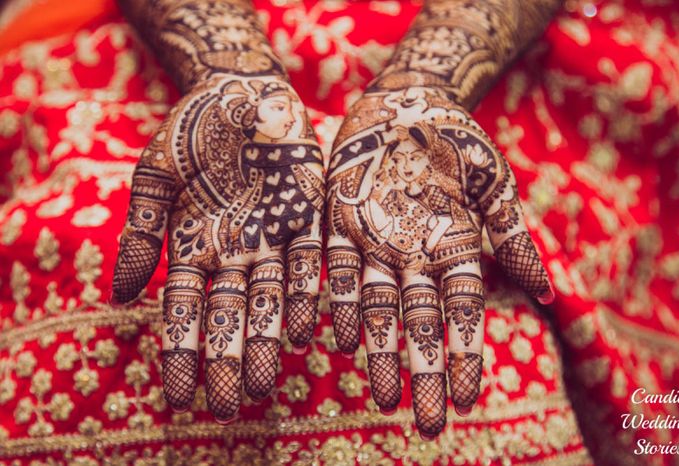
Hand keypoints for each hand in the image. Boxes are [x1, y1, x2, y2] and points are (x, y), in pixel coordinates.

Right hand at [112, 74, 323, 422]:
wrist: (240, 91)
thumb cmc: (191, 131)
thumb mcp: (154, 177)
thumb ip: (141, 232)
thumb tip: (116, 296)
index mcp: (194, 247)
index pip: (184, 312)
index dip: (181, 353)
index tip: (179, 397)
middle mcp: (235, 253)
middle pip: (231, 316)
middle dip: (228, 360)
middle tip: (230, 407)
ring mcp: (273, 239)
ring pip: (270, 301)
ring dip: (267, 341)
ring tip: (265, 383)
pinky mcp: (308, 220)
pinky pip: (307, 265)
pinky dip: (304, 296)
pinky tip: (303, 331)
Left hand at [326, 87, 552, 437]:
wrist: (407, 101)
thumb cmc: (458, 140)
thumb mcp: (493, 183)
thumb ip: (513, 235)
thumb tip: (548, 293)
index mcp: (453, 250)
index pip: (461, 314)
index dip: (463, 356)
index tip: (465, 401)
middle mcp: (414, 257)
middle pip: (419, 323)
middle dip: (423, 372)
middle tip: (423, 423)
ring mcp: (375, 243)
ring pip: (375, 308)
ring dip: (379, 352)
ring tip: (383, 397)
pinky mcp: (339, 223)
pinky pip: (335, 269)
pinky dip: (336, 303)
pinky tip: (336, 339)